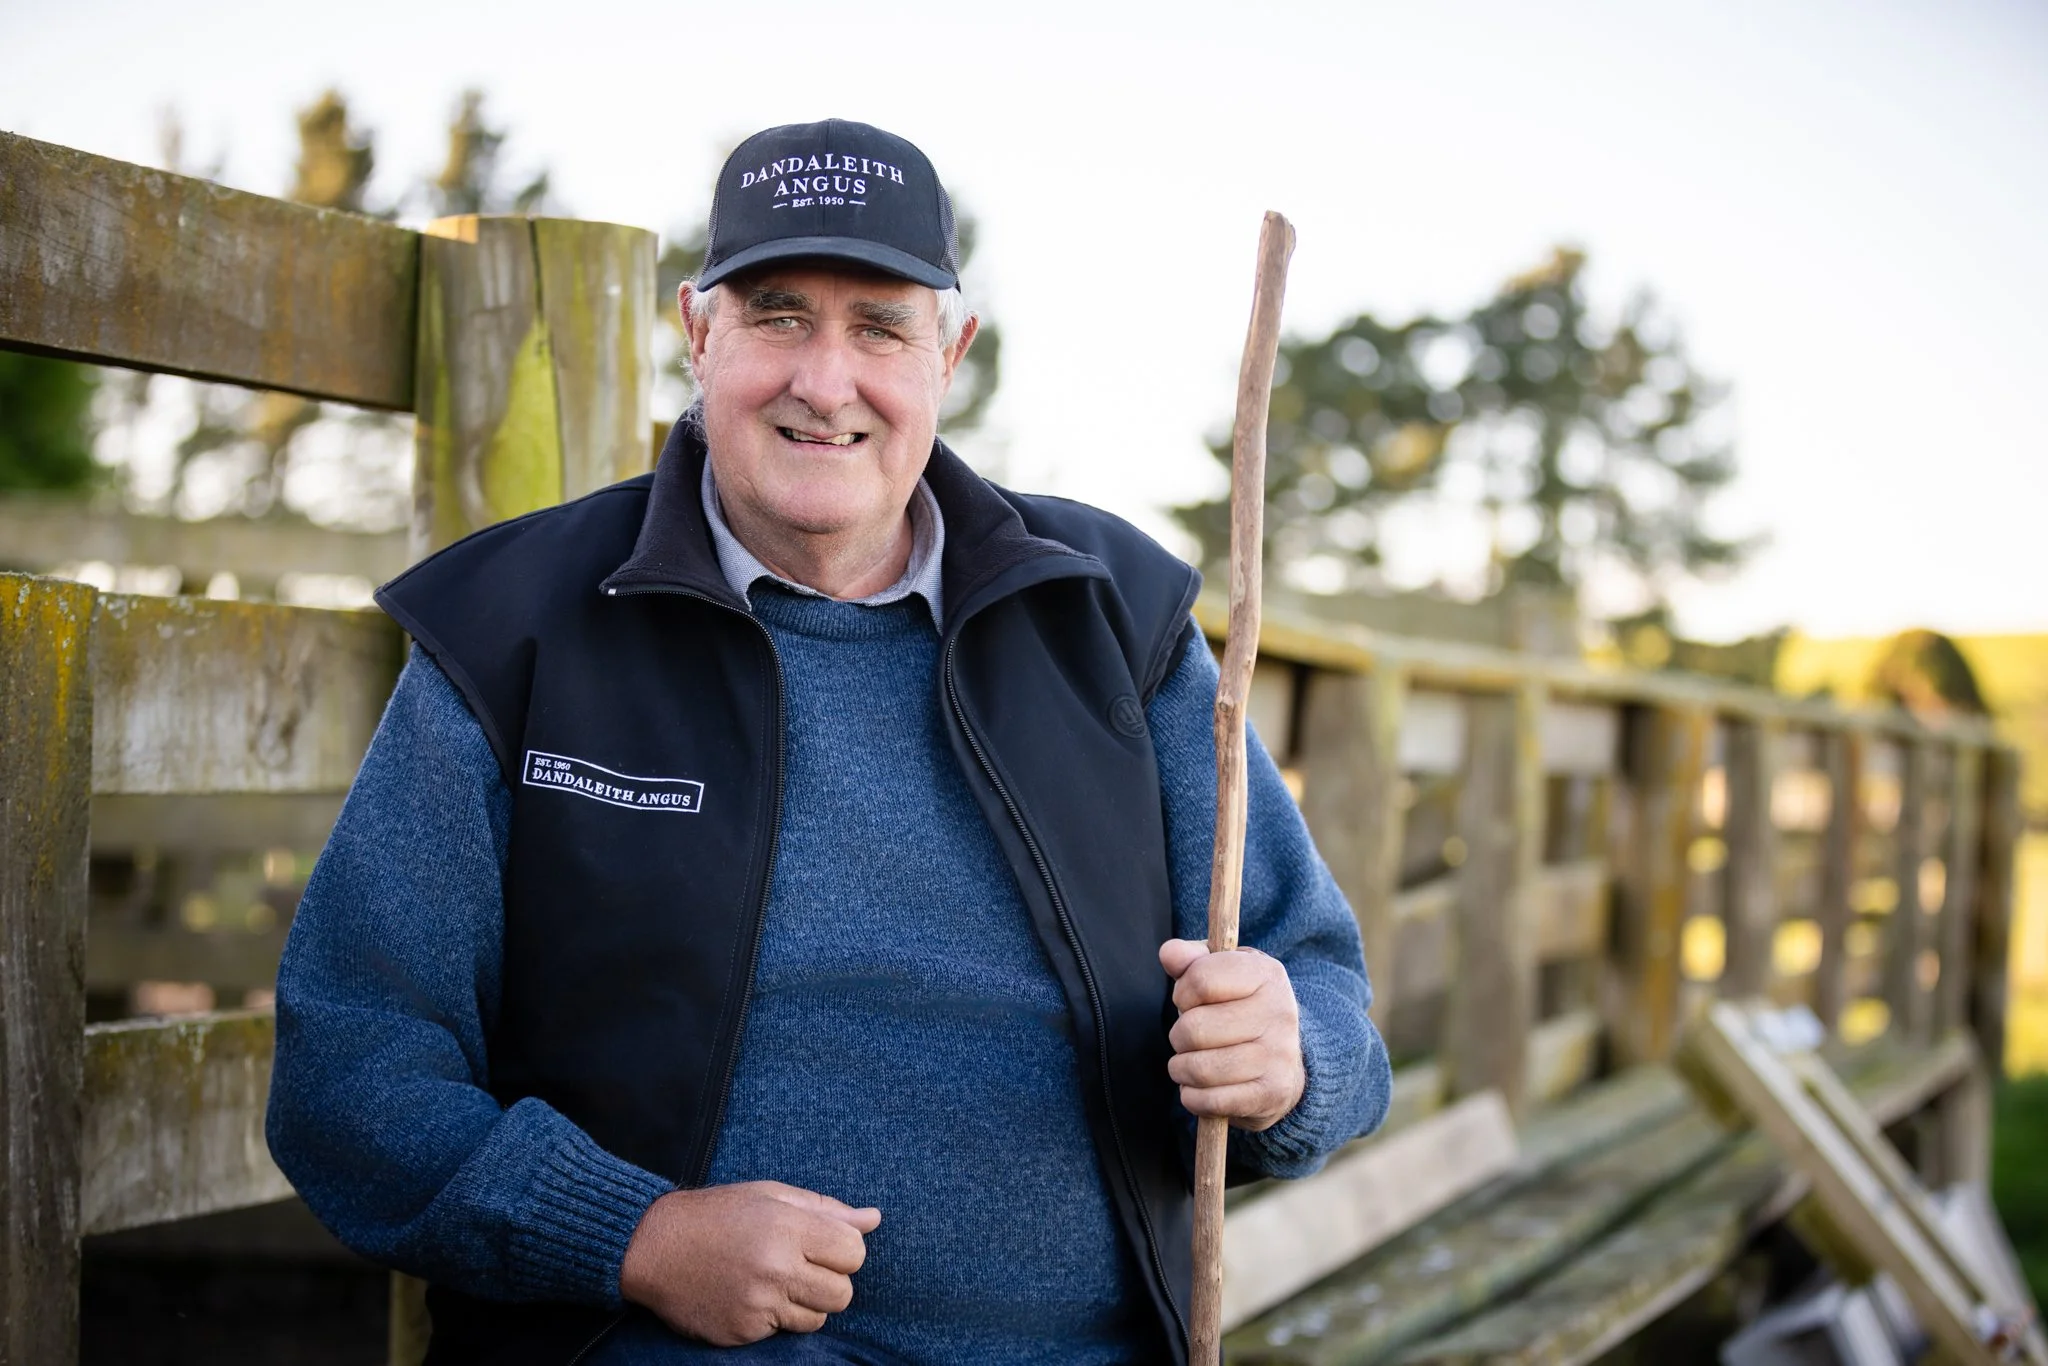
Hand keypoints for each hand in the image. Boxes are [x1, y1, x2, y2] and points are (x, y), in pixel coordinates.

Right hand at [619, 1181, 879, 1344]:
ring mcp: (758, 1304)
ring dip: (806, 1303)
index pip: (854, 1252)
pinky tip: (751, 1295)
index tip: (823, 1244)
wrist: (652, 1248)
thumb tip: (874, 1219)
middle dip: (830, 1280)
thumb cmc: (717, 1214)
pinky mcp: (742, 1331)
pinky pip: (782, 1332)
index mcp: (787, 1227)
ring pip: (818, 1318)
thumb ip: (826, 1209)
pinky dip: (775, 1318)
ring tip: (776, 1281)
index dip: (844, 1249)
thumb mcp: (770, 1195)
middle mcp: (776, 1268)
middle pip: (843, 1293)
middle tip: (801, 1266)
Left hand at [1158, 940, 1304, 1131]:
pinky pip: (1211, 1102)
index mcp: (1267, 975)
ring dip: (1182, 1069)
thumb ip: (1192, 960)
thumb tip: (1169, 953)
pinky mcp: (1272, 1094)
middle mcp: (1279, 1013)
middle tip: (1189, 1038)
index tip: (1189, 1001)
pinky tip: (1198, 1088)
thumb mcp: (1224, 973)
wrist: (1285, 1061)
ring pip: (1200, 1068)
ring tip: (1189, 1063)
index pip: (1201, 980)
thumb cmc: (1242, 1009)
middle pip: (1194, 1028)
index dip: (1183, 993)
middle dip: (1179, 1036)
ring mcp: (1279, 1056)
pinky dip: (1193, 1098)